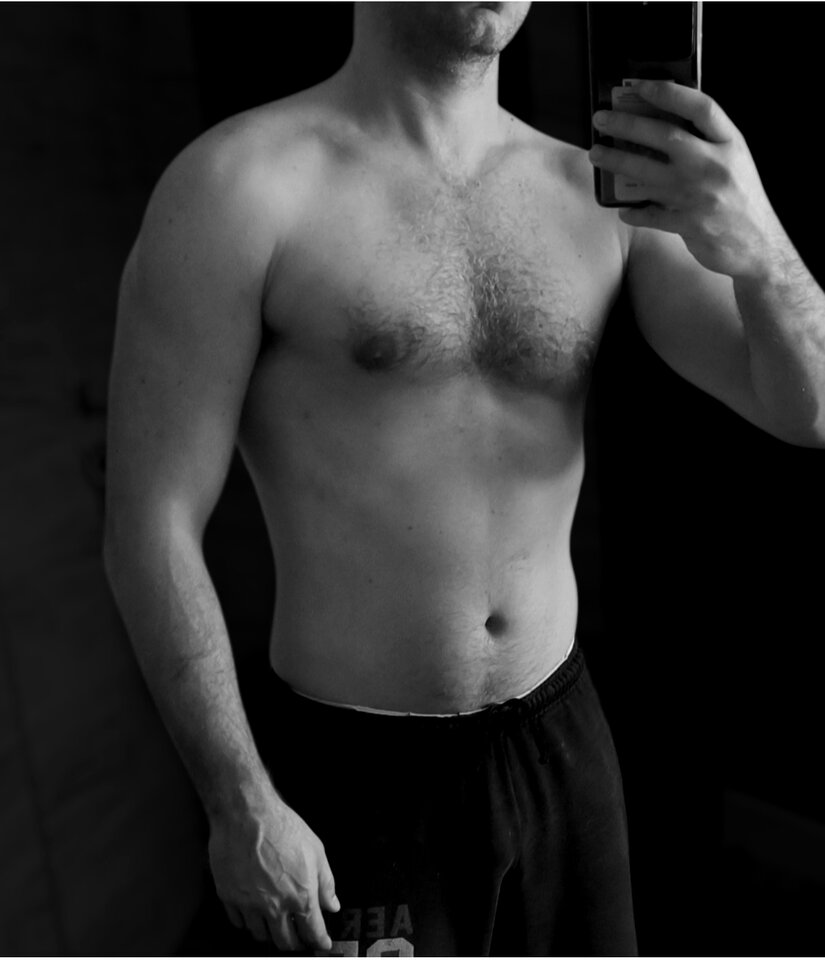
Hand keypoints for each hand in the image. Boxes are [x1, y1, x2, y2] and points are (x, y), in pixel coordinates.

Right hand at [208, 795, 339, 951]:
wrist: (246, 814)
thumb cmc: (281, 826)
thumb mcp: (316, 850)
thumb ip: (326, 882)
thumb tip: (331, 904)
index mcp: (300, 896)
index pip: (313, 931)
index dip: (320, 941)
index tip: (322, 944)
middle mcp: (275, 906)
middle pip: (285, 941)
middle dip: (295, 944)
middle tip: (299, 939)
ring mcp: (249, 905)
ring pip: (260, 935)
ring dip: (270, 934)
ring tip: (275, 925)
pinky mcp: (229, 897)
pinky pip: (238, 922)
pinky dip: (247, 922)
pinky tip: (253, 913)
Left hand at [589, 80, 785, 278]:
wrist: (759, 245)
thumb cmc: (741, 199)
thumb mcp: (734, 161)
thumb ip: (707, 143)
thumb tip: (662, 124)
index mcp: (731, 143)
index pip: (701, 108)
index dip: (669, 93)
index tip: (640, 86)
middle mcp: (716, 165)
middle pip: (665, 136)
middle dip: (628, 125)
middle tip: (600, 120)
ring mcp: (701, 196)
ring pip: (649, 174)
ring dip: (617, 162)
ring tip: (596, 154)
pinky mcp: (689, 224)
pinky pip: (650, 215)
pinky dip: (633, 211)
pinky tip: (621, 208)